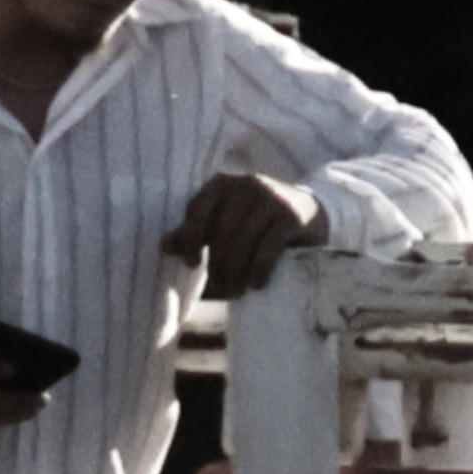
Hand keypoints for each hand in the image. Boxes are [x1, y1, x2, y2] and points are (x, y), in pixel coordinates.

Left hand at [174, 169, 328, 298]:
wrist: (308, 212)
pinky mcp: (291, 215)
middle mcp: (248, 184)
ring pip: (244, 240)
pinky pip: (268, 247)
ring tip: (234, 290)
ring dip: (236, 271)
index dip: (190, 239)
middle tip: (218, 285)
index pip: (197, 209)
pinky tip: (256, 284)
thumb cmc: (255, 221)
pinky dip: (258, 269)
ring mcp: (272, 197)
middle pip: (222, 229)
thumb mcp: (224, 222)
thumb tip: (164, 245)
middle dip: (217, 262)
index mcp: (223, 183)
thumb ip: (194, 233)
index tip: (191, 264)